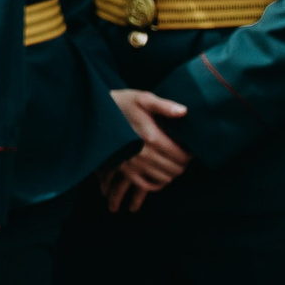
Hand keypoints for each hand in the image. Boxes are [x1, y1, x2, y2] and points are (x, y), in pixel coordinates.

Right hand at [104, 88, 190, 210]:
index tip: (189, 148)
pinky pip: (148, 185)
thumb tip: (184, 111)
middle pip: (176, 169)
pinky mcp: (125, 171)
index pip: (182, 156)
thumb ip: (164, 106)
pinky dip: (158, 183)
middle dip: (182, 164)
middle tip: (182, 156)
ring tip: (171, 162)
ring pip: (165, 179)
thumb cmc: (121, 104)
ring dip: (172, 172)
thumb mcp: (142, 99)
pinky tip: (160, 174)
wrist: (94, 113)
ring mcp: (133, 165)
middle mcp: (143, 154)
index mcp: (151, 137)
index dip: (190, 154)